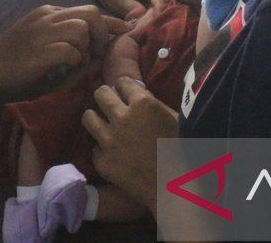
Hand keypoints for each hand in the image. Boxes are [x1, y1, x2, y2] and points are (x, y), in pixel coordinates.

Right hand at [0, 4, 129, 90]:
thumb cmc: (14, 62)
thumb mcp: (44, 49)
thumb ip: (69, 48)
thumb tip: (99, 57)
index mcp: (49, 14)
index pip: (88, 10)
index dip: (110, 22)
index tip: (125, 31)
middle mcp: (48, 17)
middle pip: (91, 13)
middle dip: (102, 34)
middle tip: (98, 53)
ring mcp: (43, 31)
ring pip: (82, 29)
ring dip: (86, 49)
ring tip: (75, 62)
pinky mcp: (40, 49)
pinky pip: (70, 50)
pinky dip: (73, 60)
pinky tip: (62, 68)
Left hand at [83, 76, 179, 213]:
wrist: (176, 188)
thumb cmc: (182, 151)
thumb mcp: (174, 119)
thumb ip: (155, 104)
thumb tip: (139, 93)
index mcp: (143, 104)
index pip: (122, 82)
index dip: (124, 88)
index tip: (126, 94)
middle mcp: (122, 118)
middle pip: (100, 93)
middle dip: (106, 96)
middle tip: (112, 105)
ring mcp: (109, 141)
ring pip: (88, 117)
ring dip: (97, 119)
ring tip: (105, 126)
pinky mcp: (103, 162)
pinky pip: (95, 149)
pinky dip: (103, 150)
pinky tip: (114, 155)